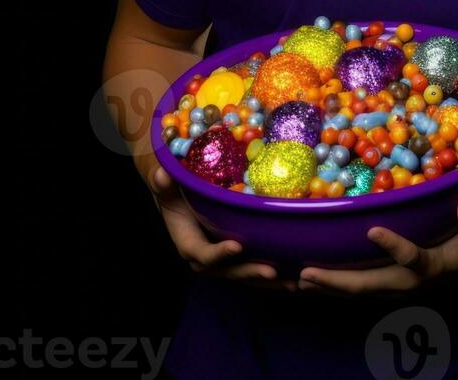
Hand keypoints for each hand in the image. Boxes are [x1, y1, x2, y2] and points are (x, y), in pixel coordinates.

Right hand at [147, 163, 298, 291]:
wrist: (178, 199)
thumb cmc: (173, 190)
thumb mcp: (165, 184)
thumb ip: (163, 182)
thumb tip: (161, 175)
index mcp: (188, 243)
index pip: (202, 254)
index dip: (218, 253)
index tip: (237, 246)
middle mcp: (205, 258)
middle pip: (228, 271)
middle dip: (250, 272)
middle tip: (272, 271)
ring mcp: (222, 260)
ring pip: (244, 275)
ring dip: (268, 280)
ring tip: (293, 283)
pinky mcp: (235, 257)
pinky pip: (253, 268)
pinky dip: (274, 274)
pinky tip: (295, 275)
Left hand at [298, 198, 457, 294]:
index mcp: (431, 266)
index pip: (413, 259)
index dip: (395, 247)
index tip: (373, 230)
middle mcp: (408, 282)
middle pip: (370, 284)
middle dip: (337, 281)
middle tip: (307, 273)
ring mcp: (393, 286)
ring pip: (356, 291)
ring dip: (327, 287)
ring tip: (297, 280)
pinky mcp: (384, 284)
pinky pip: (354, 288)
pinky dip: (331, 287)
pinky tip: (307, 281)